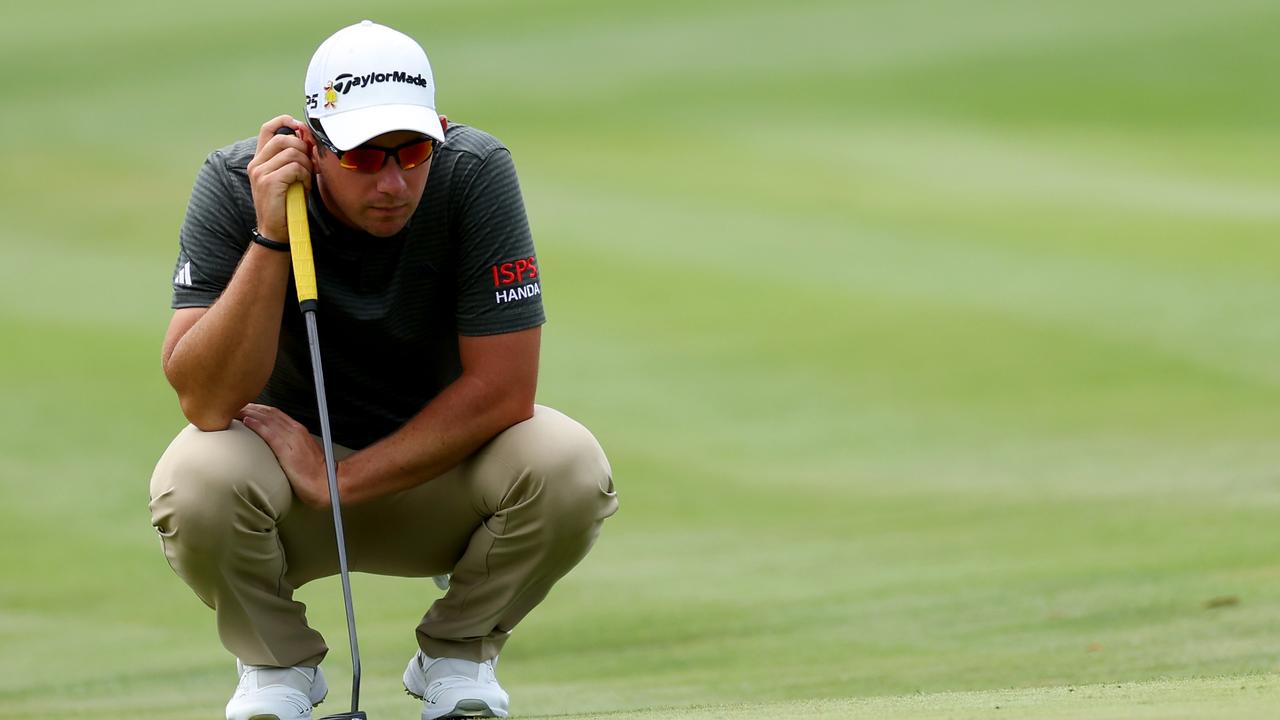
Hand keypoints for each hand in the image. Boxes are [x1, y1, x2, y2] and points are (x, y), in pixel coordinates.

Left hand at [237, 403, 332, 507]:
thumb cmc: (315, 472)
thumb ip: (289, 445)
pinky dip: (258, 426)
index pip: (275, 414)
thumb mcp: (302, 452)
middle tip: (235, 406)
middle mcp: (295, 431)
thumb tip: (274, 446)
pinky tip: (247, 422)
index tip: (245, 408)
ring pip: (268, 420)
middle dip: (252, 408)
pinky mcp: (288, 451)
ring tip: (236, 411)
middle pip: (270, 413)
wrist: (326, 482)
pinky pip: (270, 435)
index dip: (259, 409)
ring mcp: (292, 440)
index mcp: (298, 430)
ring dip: (250, 413)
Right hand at [246, 116, 313, 243]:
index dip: (284, 121)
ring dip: (306, 165)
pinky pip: (295, 167)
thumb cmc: (287, 205)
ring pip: (292, 152)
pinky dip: (305, 176)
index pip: (268, 129)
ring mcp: (260, 172)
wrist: (275, 232)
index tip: (299, 126)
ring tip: (305, 180)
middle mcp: (256, 164)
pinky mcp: (269, 182)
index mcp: (260, 160)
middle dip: (303, 149)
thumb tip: (308, 141)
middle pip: (284, 138)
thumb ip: (294, 159)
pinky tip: (304, 188)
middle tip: (310, 165)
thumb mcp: (289, 178)